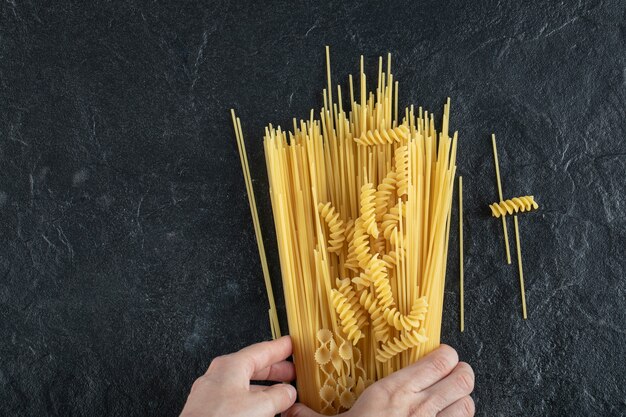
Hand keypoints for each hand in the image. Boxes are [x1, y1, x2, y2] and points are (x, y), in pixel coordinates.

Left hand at [180, 336, 296, 416]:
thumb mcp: (259, 406)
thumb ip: (278, 396)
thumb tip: (288, 392)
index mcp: (230, 366)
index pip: (261, 350)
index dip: (279, 348)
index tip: (290, 344)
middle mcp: (218, 375)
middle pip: (252, 366)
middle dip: (274, 369)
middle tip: (291, 370)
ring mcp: (211, 393)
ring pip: (243, 383)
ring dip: (264, 387)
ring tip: (280, 393)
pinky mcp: (208, 409)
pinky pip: (235, 397)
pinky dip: (251, 399)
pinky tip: (259, 409)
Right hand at [283, 345, 473, 416]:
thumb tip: (291, 411)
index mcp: (393, 393)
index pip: (437, 360)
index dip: (446, 356)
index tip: (441, 357)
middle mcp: (419, 407)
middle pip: (462, 378)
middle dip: (461, 374)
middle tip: (452, 376)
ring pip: (468, 402)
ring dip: (462, 400)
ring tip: (451, 400)